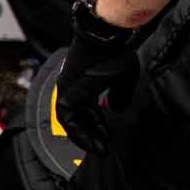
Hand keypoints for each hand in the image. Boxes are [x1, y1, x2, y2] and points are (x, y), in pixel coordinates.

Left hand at [53, 23, 140, 154]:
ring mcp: (67, 90)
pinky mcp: (66, 93)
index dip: (97, 123)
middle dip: (91, 133)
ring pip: (71, 120)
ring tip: (100, 149)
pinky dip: (78, 133)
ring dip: (85, 137)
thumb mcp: (123, 78)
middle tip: (103, 147)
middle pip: (78, 116)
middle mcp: (73, 86)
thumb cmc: (116, 53)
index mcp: (85, 81)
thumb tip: (118, 109)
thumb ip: (120, 95)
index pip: (87, 108)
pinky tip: (91, 142)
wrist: (106, 41)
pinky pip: (67, 119)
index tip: (107, 135)